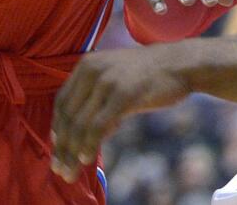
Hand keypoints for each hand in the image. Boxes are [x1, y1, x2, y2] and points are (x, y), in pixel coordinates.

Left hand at [50, 45, 189, 182]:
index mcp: (87, 64)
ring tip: (70, 171)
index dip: (57, 127)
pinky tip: (87, 158)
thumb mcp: (115, 78)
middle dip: (61, 146)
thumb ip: (97, 99)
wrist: (180, 64)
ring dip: (72, 152)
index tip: (57, 148)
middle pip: (67, 114)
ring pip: (79, 123)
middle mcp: (92, 70)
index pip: (62, 101)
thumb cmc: (149, 76)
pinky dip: (89, 145)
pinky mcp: (123, 95)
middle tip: (59, 168)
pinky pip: (97, 126)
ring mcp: (107, 81)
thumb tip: (82, 136)